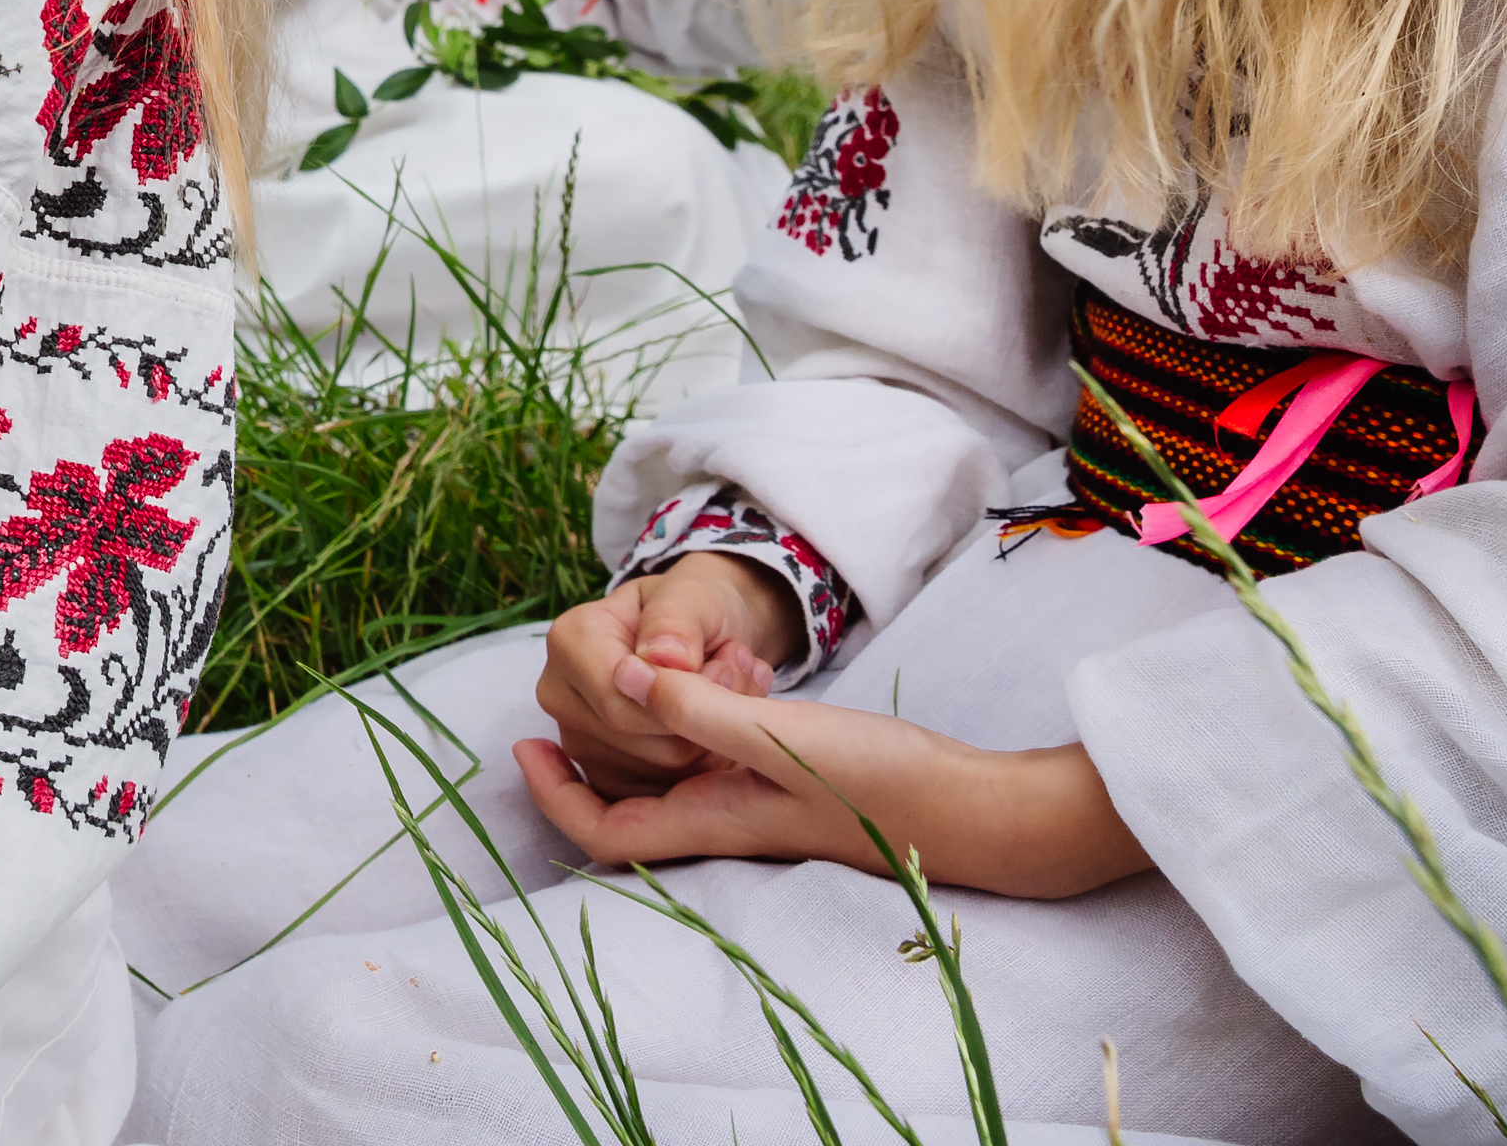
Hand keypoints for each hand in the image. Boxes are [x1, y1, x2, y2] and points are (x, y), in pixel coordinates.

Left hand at [517, 673, 1152, 899]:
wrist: (981, 812)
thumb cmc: (884, 780)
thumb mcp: (782, 735)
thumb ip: (700, 708)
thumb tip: (622, 678)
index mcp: (713, 820)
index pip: (605, 831)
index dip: (554, 798)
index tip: (525, 747)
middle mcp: (730, 822)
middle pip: (632, 806)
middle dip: (593, 760)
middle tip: (574, 700)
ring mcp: (764, 809)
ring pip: (675, 780)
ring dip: (647, 734)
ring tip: (640, 674)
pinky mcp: (798, 789)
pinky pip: (719, 763)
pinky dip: (700, 724)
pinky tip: (719, 681)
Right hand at [532, 553, 795, 798]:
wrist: (703, 632)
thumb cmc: (694, 607)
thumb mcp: (695, 595)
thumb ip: (677, 621)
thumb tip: (660, 659)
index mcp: (568, 642)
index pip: (619, 703)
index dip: (684, 699)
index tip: (729, 666)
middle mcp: (560, 695)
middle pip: (642, 745)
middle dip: (705, 719)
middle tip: (738, 674)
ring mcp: (579, 742)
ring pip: (660, 776)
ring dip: (713, 743)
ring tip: (730, 696)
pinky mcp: (605, 776)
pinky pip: (664, 796)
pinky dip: (706, 769)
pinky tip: (719, 729)